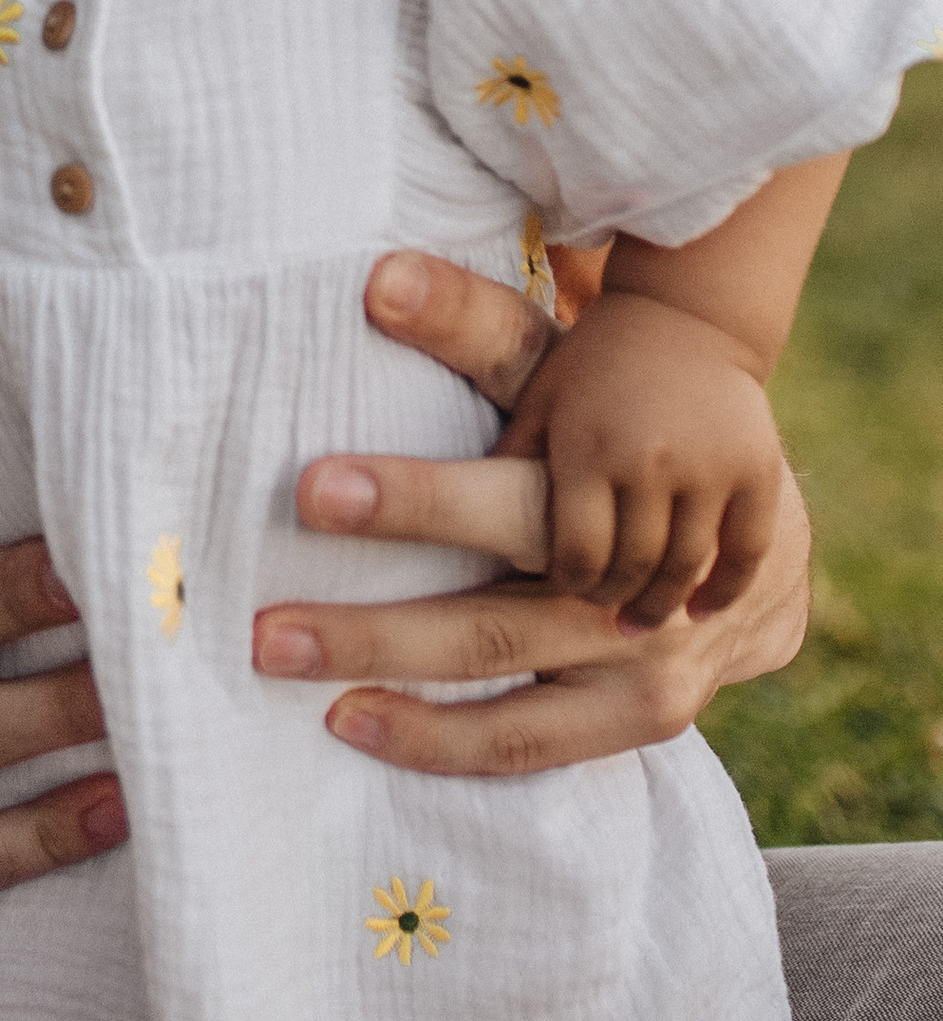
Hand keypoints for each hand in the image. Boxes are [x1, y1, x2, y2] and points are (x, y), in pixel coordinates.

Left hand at [252, 250, 810, 778]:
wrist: (754, 528)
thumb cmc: (613, 428)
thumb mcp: (556, 371)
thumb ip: (468, 328)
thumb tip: (374, 274)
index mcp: (600, 468)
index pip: (501, 498)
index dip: (412, 497)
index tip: (309, 492)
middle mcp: (627, 563)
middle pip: (493, 603)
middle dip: (374, 624)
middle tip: (265, 629)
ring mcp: (649, 645)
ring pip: (511, 679)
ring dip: (399, 686)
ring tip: (293, 676)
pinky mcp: (657, 713)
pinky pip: (540, 744)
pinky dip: (450, 745)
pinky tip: (360, 731)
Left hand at [496, 288, 784, 625]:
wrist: (685, 316)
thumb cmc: (593, 367)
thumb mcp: (540, 403)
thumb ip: (512, 465)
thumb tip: (464, 540)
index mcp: (586, 447)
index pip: (577, 554)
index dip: (570, 583)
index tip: (567, 589)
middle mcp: (649, 459)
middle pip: (632, 566)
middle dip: (612, 598)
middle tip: (601, 613)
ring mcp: (710, 467)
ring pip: (687, 566)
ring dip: (664, 605)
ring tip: (641, 623)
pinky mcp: (757, 470)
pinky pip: (746, 551)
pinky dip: (726, 589)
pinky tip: (704, 611)